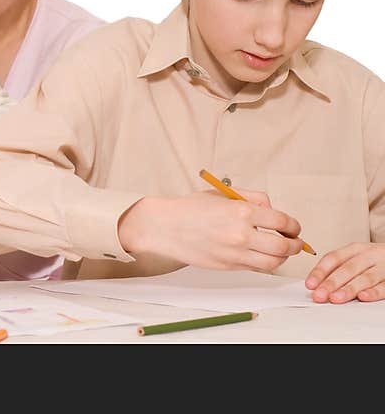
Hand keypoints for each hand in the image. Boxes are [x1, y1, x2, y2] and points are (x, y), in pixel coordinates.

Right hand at [118, 188, 303, 272]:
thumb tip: (272, 209)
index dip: (294, 226)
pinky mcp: (228, 265)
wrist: (165, 227)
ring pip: (273, 262)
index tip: (293, 227)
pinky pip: (255, 268)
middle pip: (283, 246)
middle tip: (296, 242)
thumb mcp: (222, 194)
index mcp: (242, 211)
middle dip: (295, 245)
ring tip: (280, 251)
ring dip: (282, 257)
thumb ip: (252, 198)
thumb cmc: (190, 208)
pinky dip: (263, 262)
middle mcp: (241, 233)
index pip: (283, 221)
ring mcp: (235, 253)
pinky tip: (260, 254)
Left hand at [305, 242, 384, 302]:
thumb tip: (317, 285)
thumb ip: (339, 268)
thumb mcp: (357, 257)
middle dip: (331, 283)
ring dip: (348, 289)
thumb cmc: (374, 260)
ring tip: (335, 298)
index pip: (334, 258)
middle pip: (347, 268)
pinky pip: (384, 286)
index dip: (320, 271)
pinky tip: (362, 297)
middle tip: (319, 295)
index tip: (310, 284)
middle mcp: (369, 255)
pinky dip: (373, 292)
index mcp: (356, 249)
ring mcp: (383, 267)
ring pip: (364, 278)